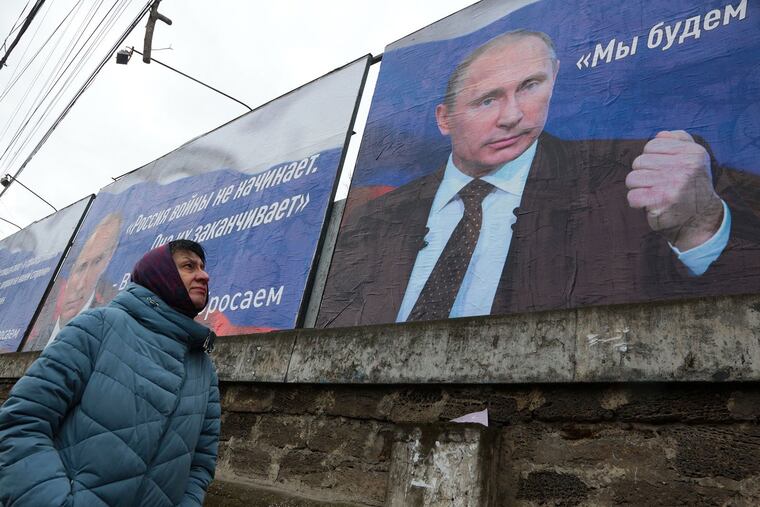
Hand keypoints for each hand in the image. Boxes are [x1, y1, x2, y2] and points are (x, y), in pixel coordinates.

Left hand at [626, 130, 723, 250]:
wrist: (700, 218)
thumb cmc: (691, 186)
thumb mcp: (694, 159)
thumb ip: (680, 141)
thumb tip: (661, 134)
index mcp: (693, 152)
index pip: (652, 145)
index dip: (651, 158)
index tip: (662, 169)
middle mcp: (684, 166)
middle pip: (639, 161)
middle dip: (643, 173)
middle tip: (657, 184)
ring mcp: (672, 184)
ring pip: (632, 178)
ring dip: (638, 187)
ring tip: (653, 192)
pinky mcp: (661, 201)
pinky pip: (632, 196)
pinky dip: (636, 201)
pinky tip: (648, 203)